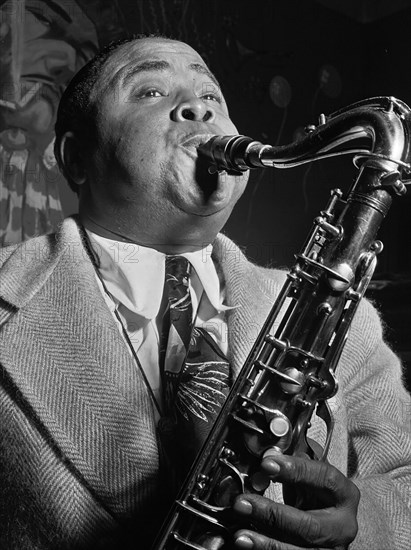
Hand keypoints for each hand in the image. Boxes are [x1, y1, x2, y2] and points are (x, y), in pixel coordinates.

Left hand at [232, 452, 359, 548]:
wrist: (328, 527)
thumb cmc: (316, 496)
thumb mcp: (308, 478)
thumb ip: (290, 467)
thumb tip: (267, 457)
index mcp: (345, 495)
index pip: (324, 478)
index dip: (296, 470)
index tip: (266, 464)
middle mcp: (343, 526)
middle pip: (309, 524)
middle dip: (272, 514)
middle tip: (243, 503)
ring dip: (266, 542)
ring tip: (240, 535)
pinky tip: (248, 545)